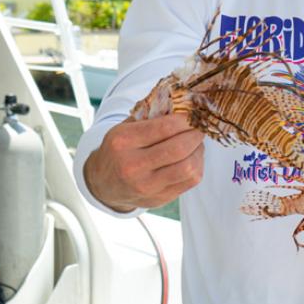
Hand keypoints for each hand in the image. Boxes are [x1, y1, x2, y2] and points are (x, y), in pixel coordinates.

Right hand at [83, 113, 204, 211]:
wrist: (104, 184)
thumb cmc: (120, 150)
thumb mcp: (125, 127)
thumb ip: (151, 115)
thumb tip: (185, 104)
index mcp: (123, 142)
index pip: (164, 128)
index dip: (186, 120)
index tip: (195, 114)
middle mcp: (133, 166)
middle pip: (179, 149)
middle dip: (196, 135)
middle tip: (199, 128)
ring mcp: (147, 186)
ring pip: (189, 168)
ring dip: (199, 151)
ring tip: (195, 143)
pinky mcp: (160, 198)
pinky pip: (190, 180)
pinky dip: (197, 165)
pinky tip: (192, 157)